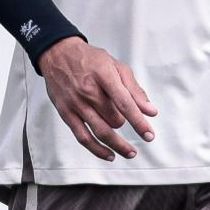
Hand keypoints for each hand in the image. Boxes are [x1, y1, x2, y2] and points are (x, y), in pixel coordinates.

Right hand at [37, 36, 157, 160]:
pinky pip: (82, 137)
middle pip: (114, 119)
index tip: (149, 135)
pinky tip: (109, 155)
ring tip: (130, 152)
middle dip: (125, 123)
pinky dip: (97, 149)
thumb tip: (150, 111)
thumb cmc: (91, 59)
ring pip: (100, 132)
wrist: (58, 54)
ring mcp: (76, 104)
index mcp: (104, 76)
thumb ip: (134, 89)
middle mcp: (88, 92)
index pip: (125, 104)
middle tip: (129, 121)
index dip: (139, 122)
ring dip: (117, 145)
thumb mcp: (116, 66)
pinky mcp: (66, 113)